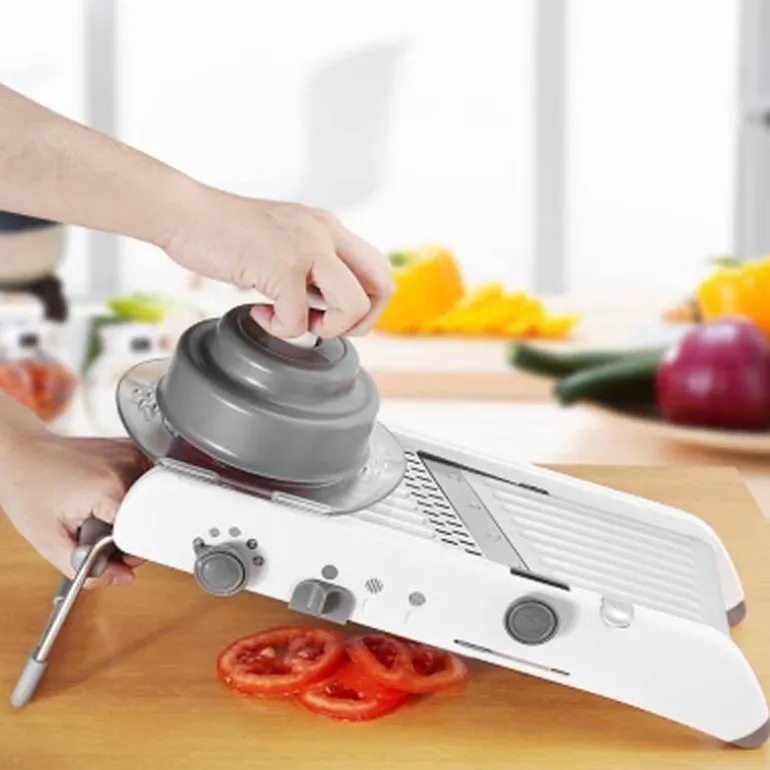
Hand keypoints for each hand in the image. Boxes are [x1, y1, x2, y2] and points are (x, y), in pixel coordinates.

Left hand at [0, 433, 150, 587]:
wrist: (20, 453)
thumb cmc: (27, 487)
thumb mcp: (48, 541)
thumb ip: (87, 569)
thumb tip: (123, 577)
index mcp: (111, 488)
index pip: (142, 533)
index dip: (127, 550)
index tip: (111, 552)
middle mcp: (129, 467)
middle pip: (147, 517)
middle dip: (128, 533)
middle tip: (95, 528)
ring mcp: (133, 455)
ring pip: (149, 500)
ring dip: (130, 513)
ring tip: (98, 508)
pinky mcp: (133, 450)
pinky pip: (144, 483)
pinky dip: (130, 496)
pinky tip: (105, 493)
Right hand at [163, 187, 394, 338]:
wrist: (183, 213)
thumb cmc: (223, 232)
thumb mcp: (282, 241)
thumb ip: (310, 265)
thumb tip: (326, 308)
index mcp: (329, 228)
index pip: (380, 270)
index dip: (364, 305)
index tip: (327, 312)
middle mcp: (326, 233)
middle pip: (384, 287)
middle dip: (358, 321)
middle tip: (321, 324)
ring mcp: (308, 247)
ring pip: (354, 306)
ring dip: (326, 328)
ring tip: (290, 318)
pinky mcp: (282, 265)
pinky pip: (299, 320)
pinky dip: (278, 328)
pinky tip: (256, 311)